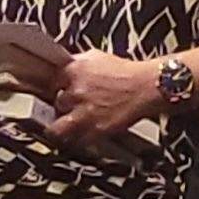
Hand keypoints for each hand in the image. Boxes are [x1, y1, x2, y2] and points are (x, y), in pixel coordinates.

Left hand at [45, 49, 165, 147]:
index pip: (51, 82)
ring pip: (57, 129)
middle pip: (56, 104)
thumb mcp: (97, 58)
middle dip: (60, 108)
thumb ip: (78, 63)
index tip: (56, 92)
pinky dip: (78, 140)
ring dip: (59, 130)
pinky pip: (77, 141)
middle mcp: (76, 91)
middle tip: (64, 110)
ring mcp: (84, 112)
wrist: (146, 87)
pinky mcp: (95, 129)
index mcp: (74, 70)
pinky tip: (80, 137)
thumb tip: (66, 68)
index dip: (55, 89)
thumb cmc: (127, 73)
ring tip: (61, 132)